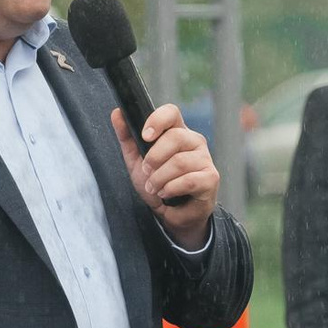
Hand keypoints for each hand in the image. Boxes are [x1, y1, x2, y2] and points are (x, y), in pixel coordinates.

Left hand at [112, 104, 218, 248]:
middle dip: (154, 157)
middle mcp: (194, 142)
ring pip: (180, 162)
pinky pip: (189, 180)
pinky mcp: (210, 178)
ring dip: (160, 178)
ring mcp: (205, 159)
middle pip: (175, 137)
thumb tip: (117, 113)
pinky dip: (172, 189)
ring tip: (154, 187)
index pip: (171, 113)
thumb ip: (127, 137)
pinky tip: (167, 193)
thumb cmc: (158, 184)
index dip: (157, 120)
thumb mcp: (136, 160)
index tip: (145, 136)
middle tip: (146, 171)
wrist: (172, 215)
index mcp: (177, 132)